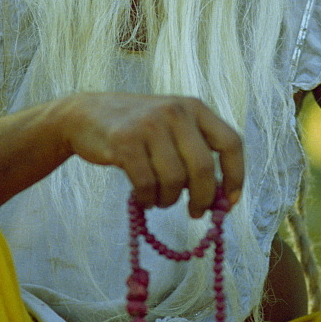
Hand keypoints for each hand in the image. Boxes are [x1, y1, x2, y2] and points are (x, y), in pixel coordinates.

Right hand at [56, 92, 243, 217]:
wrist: (85, 115)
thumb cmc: (137, 129)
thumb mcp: (171, 127)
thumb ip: (196, 153)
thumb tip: (223, 199)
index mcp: (194, 108)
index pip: (230, 143)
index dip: (236, 176)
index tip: (230, 202)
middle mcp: (175, 112)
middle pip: (203, 168)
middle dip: (203, 198)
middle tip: (196, 213)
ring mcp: (149, 125)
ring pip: (174, 180)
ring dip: (169, 200)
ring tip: (159, 199)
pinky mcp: (124, 141)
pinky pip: (146, 184)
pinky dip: (148, 200)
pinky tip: (144, 199)